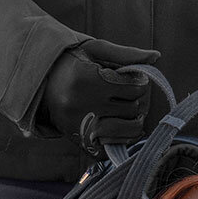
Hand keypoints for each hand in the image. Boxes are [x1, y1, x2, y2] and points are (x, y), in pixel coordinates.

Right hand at [40, 39, 159, 149]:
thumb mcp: (96, 50)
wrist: (41, 84)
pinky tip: (115, 124)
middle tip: (125, 94)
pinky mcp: (78, 141)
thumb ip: (126, 54)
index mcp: (87, 79)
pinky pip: (112, 148)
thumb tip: (156, 56)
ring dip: (133, 121)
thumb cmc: (73, 63)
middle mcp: (81, 105)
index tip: (130, 79)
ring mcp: (79, 126)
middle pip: (133, 109)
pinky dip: (120, 139)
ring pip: (128, 131)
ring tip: (124, 110)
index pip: (135, 88)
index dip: (139, 82)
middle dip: (135, 100)